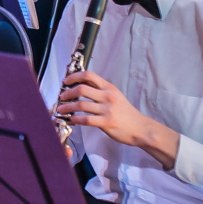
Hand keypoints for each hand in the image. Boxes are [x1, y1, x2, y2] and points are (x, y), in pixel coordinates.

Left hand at [55, 70, 180, 169]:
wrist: (140, 128)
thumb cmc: (126, 113)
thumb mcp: (115, 96)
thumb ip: (100, 90)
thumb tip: (81, 84)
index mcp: (109, 87)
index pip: (89, 75)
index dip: (74, 76)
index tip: (66, 82)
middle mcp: (108, 96)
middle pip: (81, 89)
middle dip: (67, 93)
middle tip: (61, 97)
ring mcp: (107, 109)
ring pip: (81, 105)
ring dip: (67, 107)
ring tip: (61, 110)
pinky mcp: (106, 122)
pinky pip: (86, 119)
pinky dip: (76, 119)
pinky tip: (72, 120)